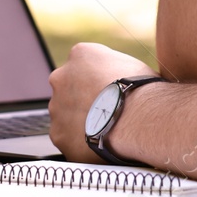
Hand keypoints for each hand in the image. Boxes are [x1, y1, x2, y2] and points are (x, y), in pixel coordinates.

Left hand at [47, 42, 157, 162]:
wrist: (136, 117)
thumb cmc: (139, 89)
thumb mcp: (128, 63)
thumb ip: (110, 67)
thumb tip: (115, 78)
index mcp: (80, 54)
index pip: (82, 65)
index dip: (96, 80)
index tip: (107, 91)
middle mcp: (60, 77)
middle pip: (69, 90)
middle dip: (83, 100)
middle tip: (105, 111)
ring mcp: (57, 108)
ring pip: (65, 115)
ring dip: (80, 121)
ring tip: (106, 129)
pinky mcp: (59, 135)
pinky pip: (68, 138)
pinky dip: (80, 142)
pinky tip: (100, 142)